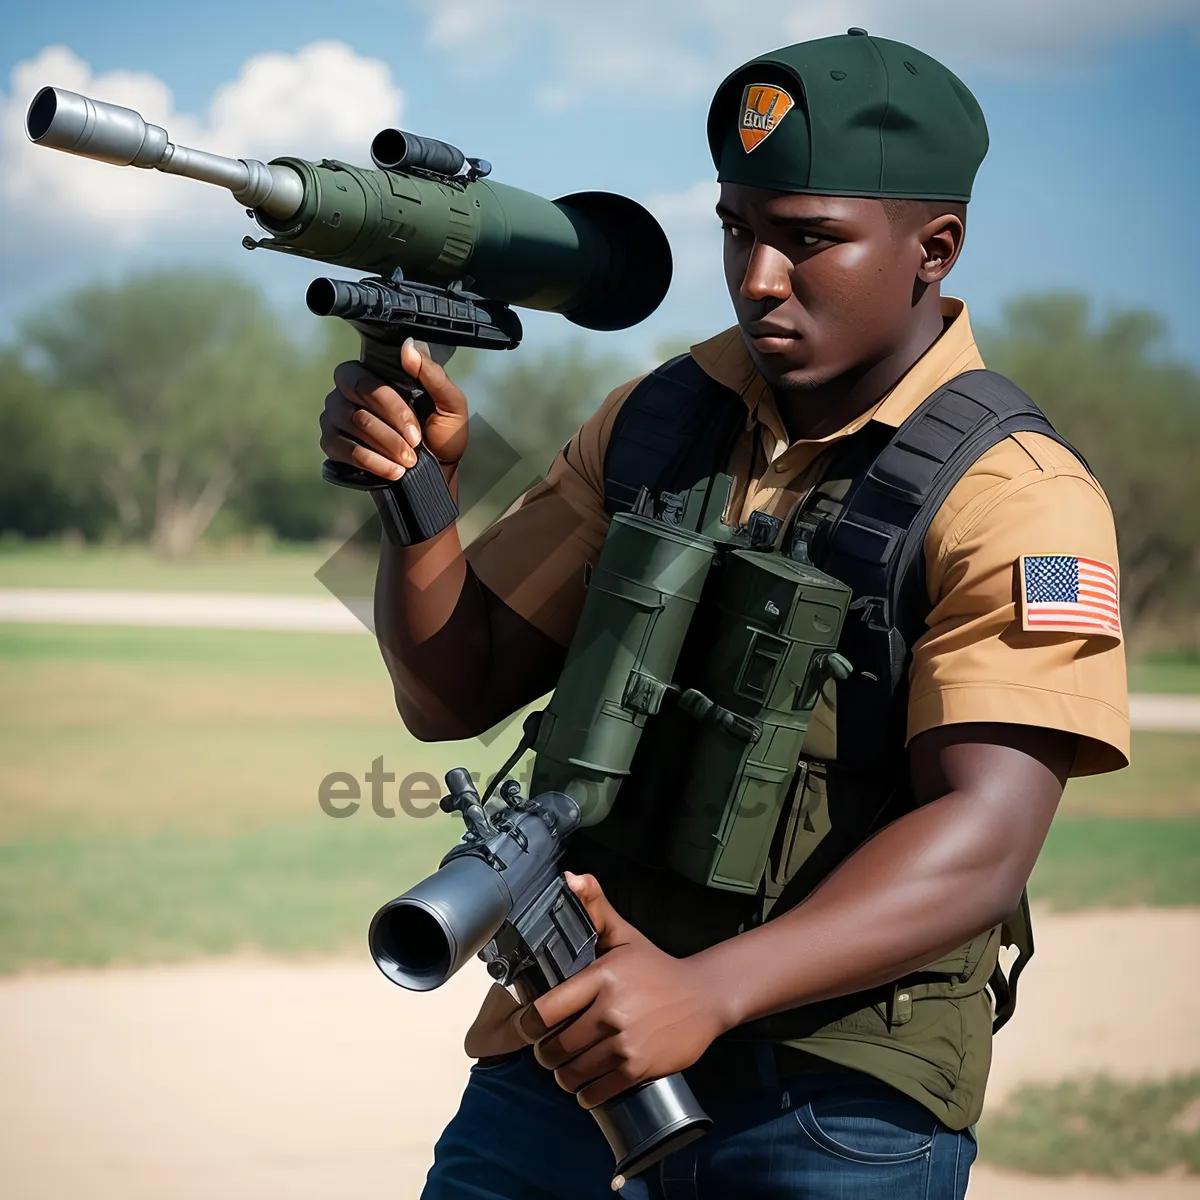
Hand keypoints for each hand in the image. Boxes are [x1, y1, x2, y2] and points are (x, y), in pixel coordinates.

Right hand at [319, 338, 468, 480]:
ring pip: (353, 424)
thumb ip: (432, 374)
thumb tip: (409, 346)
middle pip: (358, 400)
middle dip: (390, 430)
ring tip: (407, 462)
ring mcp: (336, 416)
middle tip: (413, 448)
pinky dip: (373, 462)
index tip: (416, 433)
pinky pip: (343, 448)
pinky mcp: (331, 443)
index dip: (392, 407)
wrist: (436, 473)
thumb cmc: (442, 435)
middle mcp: (348, 390)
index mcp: (377, 375)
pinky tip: (393, 471)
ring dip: (385, 447)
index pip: (368, 379)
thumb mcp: (450, 405)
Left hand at [531, 873, 726, 1108]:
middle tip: (550, 1048)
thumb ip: (595, 906)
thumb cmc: (657, 967)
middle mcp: (610, 1011)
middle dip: (546, 1052)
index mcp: (601, 977)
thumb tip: (570, 877)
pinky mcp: (638, 1069)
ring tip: (567, 1067)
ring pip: (571, 1073)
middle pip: (553, 1047)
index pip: (545, 1010)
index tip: (529, 1026)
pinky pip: (596, 1092)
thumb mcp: (624, 935)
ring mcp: (624, 1043)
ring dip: (564, 1075)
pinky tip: (589, 1084)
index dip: (528, 1024)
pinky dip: (587, 1094)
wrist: (705, 997)